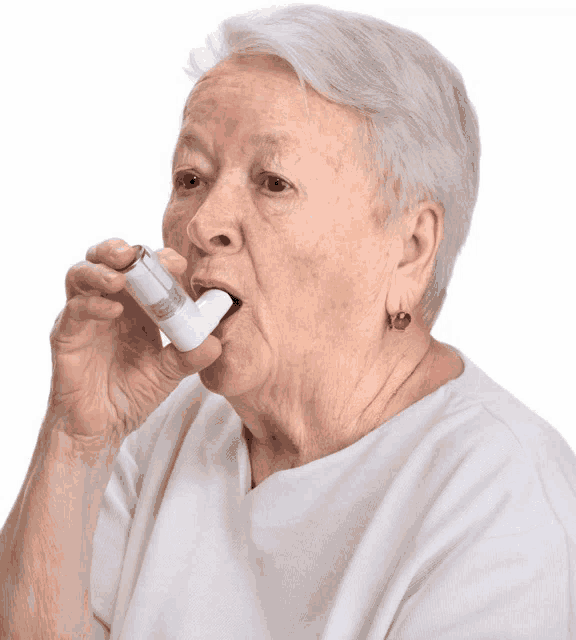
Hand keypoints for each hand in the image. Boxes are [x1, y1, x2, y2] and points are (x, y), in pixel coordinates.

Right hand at [46, 238, 221, 447]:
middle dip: (117, 249)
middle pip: (104, 260)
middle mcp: (109, 304)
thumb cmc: (132, 395)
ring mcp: (85, 317)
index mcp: (137, 307)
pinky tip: (113, 310)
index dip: (158, 260)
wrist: (104, 427)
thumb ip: (188, 357)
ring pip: (80, 275)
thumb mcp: (167, 374)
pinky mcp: (67, 336)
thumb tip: (215, 344)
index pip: (143, 270)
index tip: (176, 263)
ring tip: (120, 276)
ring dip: (100, 269)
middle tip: (134, 253)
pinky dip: (93, 305)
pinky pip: (74, 311)